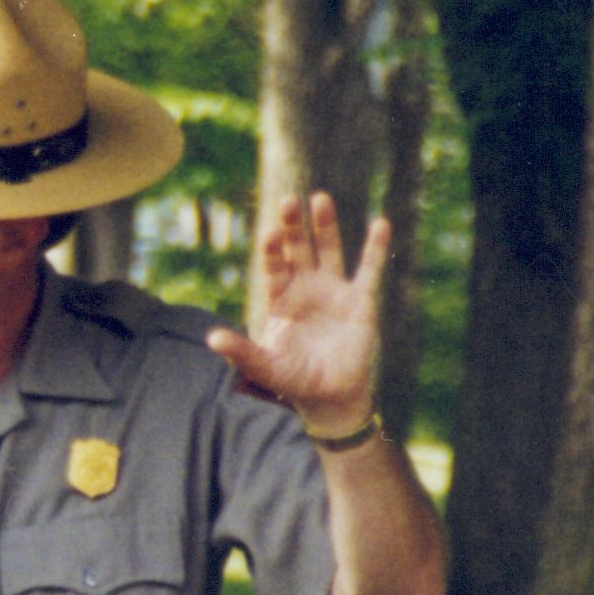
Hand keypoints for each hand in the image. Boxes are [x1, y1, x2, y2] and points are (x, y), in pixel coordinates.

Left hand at [205, 191, 387, 432]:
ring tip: (320, 198)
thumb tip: (212, 339)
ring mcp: (333, 290)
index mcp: (279, 299)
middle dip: (293, 226)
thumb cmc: (293, 380)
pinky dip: (375, 247)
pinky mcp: (361, 301)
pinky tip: (381, 223)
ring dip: (325, 225)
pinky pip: (369, 270)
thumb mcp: (264, 367)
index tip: (269, 232)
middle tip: (288, 200)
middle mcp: (305, 287)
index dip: (272, 250)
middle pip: (297, 249)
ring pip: (328, 250)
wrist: (329, 396)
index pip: (273, 266)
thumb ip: (241, 352)